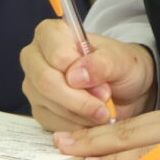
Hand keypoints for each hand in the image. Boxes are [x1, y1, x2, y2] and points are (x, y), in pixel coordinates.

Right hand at [20, 18, 156, 131]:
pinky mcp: (38, 109)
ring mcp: (34, 85)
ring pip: (48, 105)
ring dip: (81, 114)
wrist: (125, 88)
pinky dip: (76, 126)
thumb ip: (102, 63)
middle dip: (79, 100)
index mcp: (52, 33)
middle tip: (104, 106)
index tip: (105, 86)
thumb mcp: (121, 60)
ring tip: (103, 111)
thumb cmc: (120, 66)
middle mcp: (35, 57)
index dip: (81, 74)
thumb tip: (76, 76)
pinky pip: (51, 123)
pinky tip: (91, 119)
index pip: (57, 56)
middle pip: (46, 82)